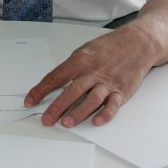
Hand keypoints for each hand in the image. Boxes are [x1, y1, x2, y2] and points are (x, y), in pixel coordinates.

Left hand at [24, 26, 154, 127]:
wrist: (137, 43)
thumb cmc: (109, 47)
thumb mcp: (85, 50)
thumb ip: (72, 66)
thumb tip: (54, 82)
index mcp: (81, 60)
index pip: (56, 77)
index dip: (41, 90)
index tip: (30, 101)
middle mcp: (93, 71)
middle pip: (72, 90)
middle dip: (57, 107)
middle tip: (46, 119)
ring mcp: (108, 82)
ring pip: (91, 99)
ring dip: (78, 112)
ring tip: (66, 123)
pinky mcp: (122, 91)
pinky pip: (113, 104)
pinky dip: (105, 114)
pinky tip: (96, 121)